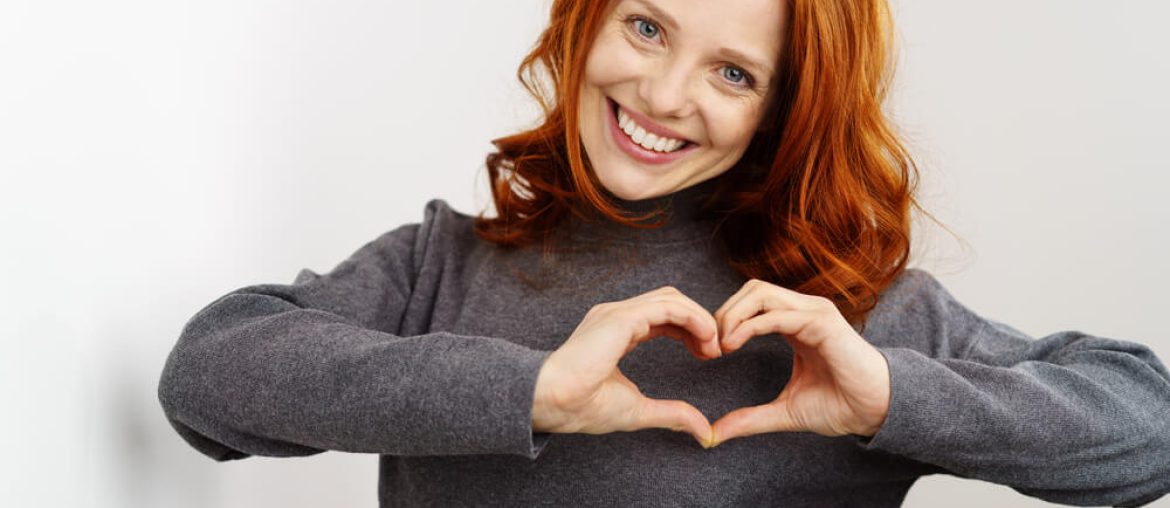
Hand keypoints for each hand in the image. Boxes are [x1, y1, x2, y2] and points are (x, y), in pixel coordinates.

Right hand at [532, 286, 721, 446]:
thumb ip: (672, 414)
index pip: (662, 317)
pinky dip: (693, 317)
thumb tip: (703, 432)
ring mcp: (617, 313)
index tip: (707, 355)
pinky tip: (705, 338)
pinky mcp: (621, 318)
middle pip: (670, 301)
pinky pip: (668, 307)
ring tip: (713, 346)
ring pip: (671, 299)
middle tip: (715, 351)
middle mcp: (616, 316)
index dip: (690, 331)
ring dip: (699, 318)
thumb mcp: (639, 410)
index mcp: (616, 332)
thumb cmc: (582, 406)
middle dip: (699, 321)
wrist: (554, 402)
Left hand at [710, 279, 890, 445]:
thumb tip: (712, 434)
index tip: (710, 352)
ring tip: (721, 345)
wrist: (876, 412)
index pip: (751, 301)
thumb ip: (749, 418)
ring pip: (760, 292)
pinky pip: (777, 314)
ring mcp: (814, 312)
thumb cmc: (839, 406)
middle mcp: (803, 310)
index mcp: (794, 323)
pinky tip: (734, 344)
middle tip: (710, 345)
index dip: (726, 320)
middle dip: (724, 312)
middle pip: (752, 289)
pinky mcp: (822, 322)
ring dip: (733, 315)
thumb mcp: (784, 412)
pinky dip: (749, 326)